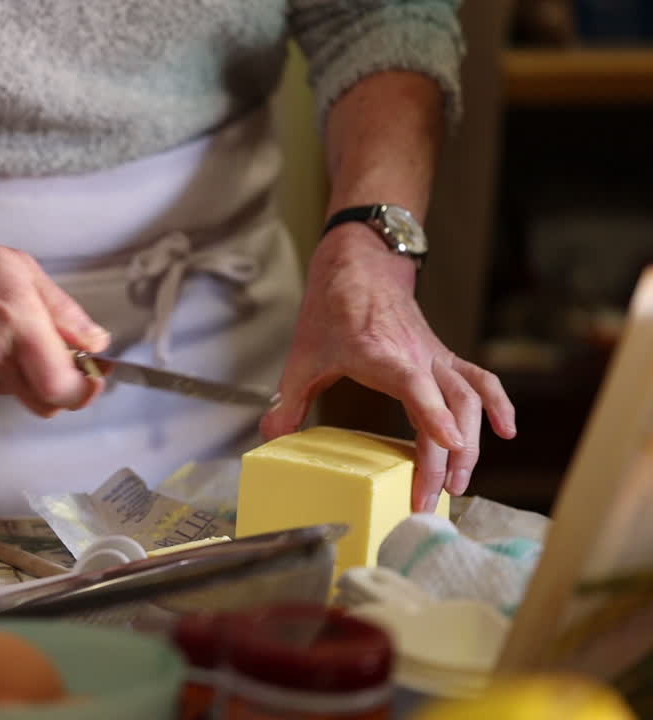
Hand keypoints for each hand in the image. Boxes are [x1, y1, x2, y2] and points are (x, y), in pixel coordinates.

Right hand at [0, 188, 108, 415]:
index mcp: (17, 323)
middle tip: (61, 359)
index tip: (94, 376)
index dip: (86, 390)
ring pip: (16, 393)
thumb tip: (95, 340)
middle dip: (59, 386)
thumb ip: (62, 310)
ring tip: (6, 331)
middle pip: (45, 403)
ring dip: (24, 373)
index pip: (63, 388)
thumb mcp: (19, 268)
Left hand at [261, 226, 516, 510]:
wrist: (360, 268)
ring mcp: (435, 356)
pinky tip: (507, 432)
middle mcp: (416, 356)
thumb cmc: (332, 311)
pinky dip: (498, 404)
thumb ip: (288, 400)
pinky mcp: (444, 358)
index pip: (415, 386)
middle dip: (446, 457)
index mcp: (380, 353)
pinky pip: (480, 380)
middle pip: (449, 405)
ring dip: (472, 444)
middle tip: (432, 499)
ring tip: (459, 485)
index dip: (434, 414)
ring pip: (469, 399)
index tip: (450, 444)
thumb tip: (272, 438)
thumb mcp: (302, 357)